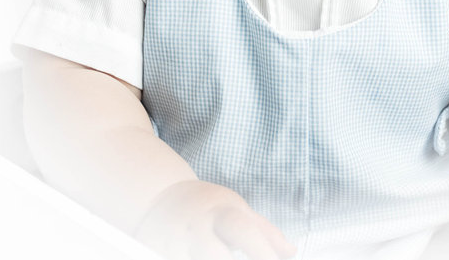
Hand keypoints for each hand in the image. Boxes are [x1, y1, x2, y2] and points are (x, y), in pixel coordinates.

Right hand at [133, 179, 296, 259]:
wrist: (158, 195)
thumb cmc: (206, 205)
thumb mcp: (235, 208)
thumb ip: (264, 231)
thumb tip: (291, 252)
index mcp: (221, 212)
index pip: (244, 230)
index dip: (261, 251)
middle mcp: (198, 227)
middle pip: (217, 254)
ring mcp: (175, 242)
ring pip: (195, 259)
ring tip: (222, 258)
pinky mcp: (157, 251)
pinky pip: (172, 259)